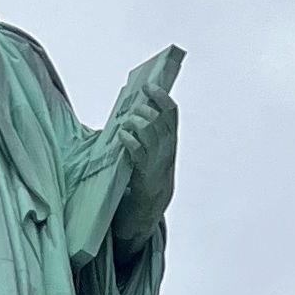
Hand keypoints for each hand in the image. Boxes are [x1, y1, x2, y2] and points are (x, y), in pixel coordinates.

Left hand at [116, 84, 177, 233]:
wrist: (148, 209)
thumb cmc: (145, 176)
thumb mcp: (153, 152)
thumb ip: (148, 133)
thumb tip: (135, 109)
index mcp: (170, 142)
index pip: (172, 113)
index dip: (161, 96)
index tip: (148, 86)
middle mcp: (167, 151)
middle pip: (159, 119)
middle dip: (143, 109)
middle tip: (132, 111)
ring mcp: (156, 163)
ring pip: (149, 132)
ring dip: (135, 122)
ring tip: (125, 124)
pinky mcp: (144, 174)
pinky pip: (137, 152)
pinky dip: (128, 140)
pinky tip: (121, 136)